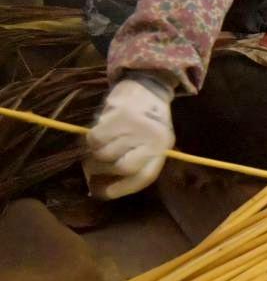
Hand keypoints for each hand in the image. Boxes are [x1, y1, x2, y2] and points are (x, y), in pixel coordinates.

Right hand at [84, 79, 173, 198]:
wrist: (148, 87)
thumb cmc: (147, 120)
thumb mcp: (150, 142)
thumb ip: (134, 162)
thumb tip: (102, 189)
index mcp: (162, 149)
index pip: (144, 177)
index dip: (121, 189)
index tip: (104, 193)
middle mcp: (154, 140)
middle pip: (122, 167)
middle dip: (103, 170)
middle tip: (93, 166)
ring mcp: (138, 127)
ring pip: (105, 154)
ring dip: (95, 153)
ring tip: (98, 146)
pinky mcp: (121, 115)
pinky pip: (96, 138)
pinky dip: (91, 140)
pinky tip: (97, 133)